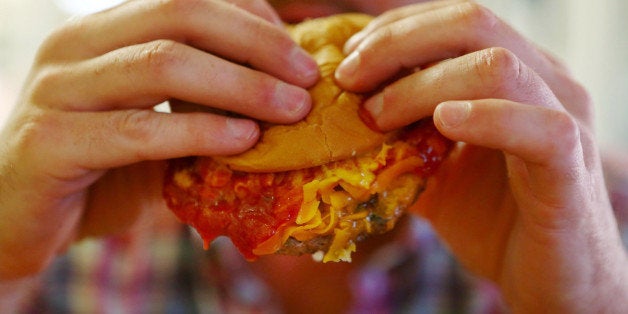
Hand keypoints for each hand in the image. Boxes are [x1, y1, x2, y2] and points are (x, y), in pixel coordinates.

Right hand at [0, 0, 318, 280]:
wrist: (20, 217)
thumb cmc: (101, 170)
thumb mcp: (162, 127)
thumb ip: (207, 107)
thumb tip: (285, 100)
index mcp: (105, 32)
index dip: (251, 18)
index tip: (298, 56)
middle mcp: (77, 45)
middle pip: (180, 13)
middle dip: (257, 44)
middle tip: (308, 79)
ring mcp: (57, 89)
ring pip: (162, 63)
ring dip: (240, 85)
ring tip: (291, 110)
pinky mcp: (49, 141)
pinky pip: (137, 129)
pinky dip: (198, 132)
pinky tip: (243, 141)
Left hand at [335, 0, 627, 311]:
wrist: (547, 279)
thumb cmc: (492, 221)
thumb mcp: (432, 174)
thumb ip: (398, 143)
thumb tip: (339, 125)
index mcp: (515, 72)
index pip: (455, 19)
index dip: (396, 28)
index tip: (349, 58)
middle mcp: (545, 80)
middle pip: (472, 22)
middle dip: (397, 44)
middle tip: (348, 78)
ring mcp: (564, 116)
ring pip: (497, 67)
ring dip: (421, 86)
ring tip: (376, 116)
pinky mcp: (573, 164)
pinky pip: (539, 126)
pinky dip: (484, 118)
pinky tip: (442, 124)